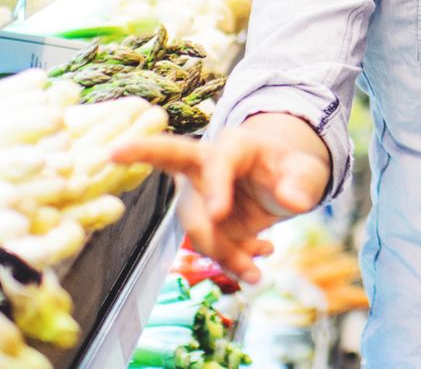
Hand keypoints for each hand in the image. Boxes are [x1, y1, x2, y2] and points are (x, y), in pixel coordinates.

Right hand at [113, 114, 330, 283]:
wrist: (282, 186)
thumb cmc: (292, 170)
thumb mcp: (308, 172)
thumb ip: (302, 184)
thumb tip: (292, 202)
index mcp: (233, 147)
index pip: (217, 161)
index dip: (215, 187)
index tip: (218, 214)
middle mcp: (206, 166)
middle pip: (173, 161)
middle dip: (142, 152)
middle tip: (112, 151)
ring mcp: (198, 195)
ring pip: (196, 227)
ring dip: (223, 254)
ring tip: (256, 273)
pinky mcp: (202, 221)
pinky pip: (208, 246)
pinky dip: (231, 261)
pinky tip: (257, 263)